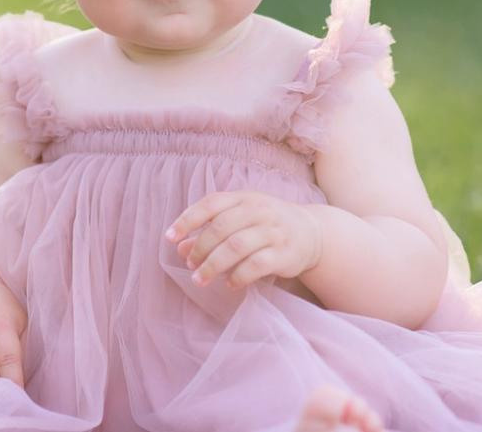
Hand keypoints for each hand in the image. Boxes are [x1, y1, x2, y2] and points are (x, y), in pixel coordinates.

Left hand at [165, 191, 322, 289]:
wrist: (311, 233)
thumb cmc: (266, 224)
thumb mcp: (240, 220)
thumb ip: (210, 230)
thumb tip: (179, 247)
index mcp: (244, 198)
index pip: (211, 204)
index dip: (188, 219)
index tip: (170, 237)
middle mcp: (259, 210)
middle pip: (222, 227)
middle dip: (200, 248)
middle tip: (190, 264)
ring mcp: (273, 231)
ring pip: (237, 247)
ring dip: (213, 265)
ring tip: (200, 279)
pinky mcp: (284, 253)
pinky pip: (256, 265)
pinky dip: (238, 276)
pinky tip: (229, 284)